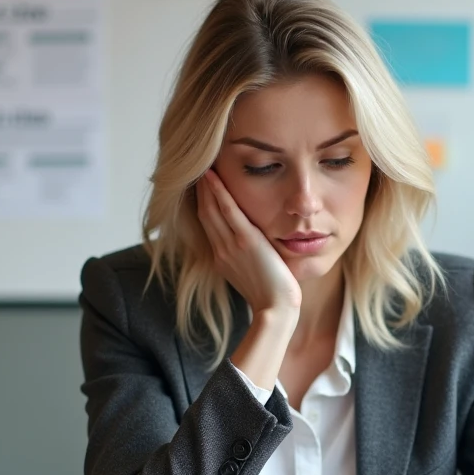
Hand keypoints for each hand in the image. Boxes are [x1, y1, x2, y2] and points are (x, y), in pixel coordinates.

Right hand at [196, 168, 300, 314]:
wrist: (275, 309)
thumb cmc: (270, 296)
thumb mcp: (251, 275)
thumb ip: (245, 260)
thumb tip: (249, 251)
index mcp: (221, 259)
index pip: (207, 225)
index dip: (202, 203)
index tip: (201, 187)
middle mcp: (220, 250)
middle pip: (204, 213)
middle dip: (200, 190)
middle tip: (198, 169)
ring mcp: (230, 245)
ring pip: (211, 209)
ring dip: (206, 186)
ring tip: (204, 165)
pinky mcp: (245, 241)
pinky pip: (228, 211)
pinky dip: (219, 192)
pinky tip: (213, 176)